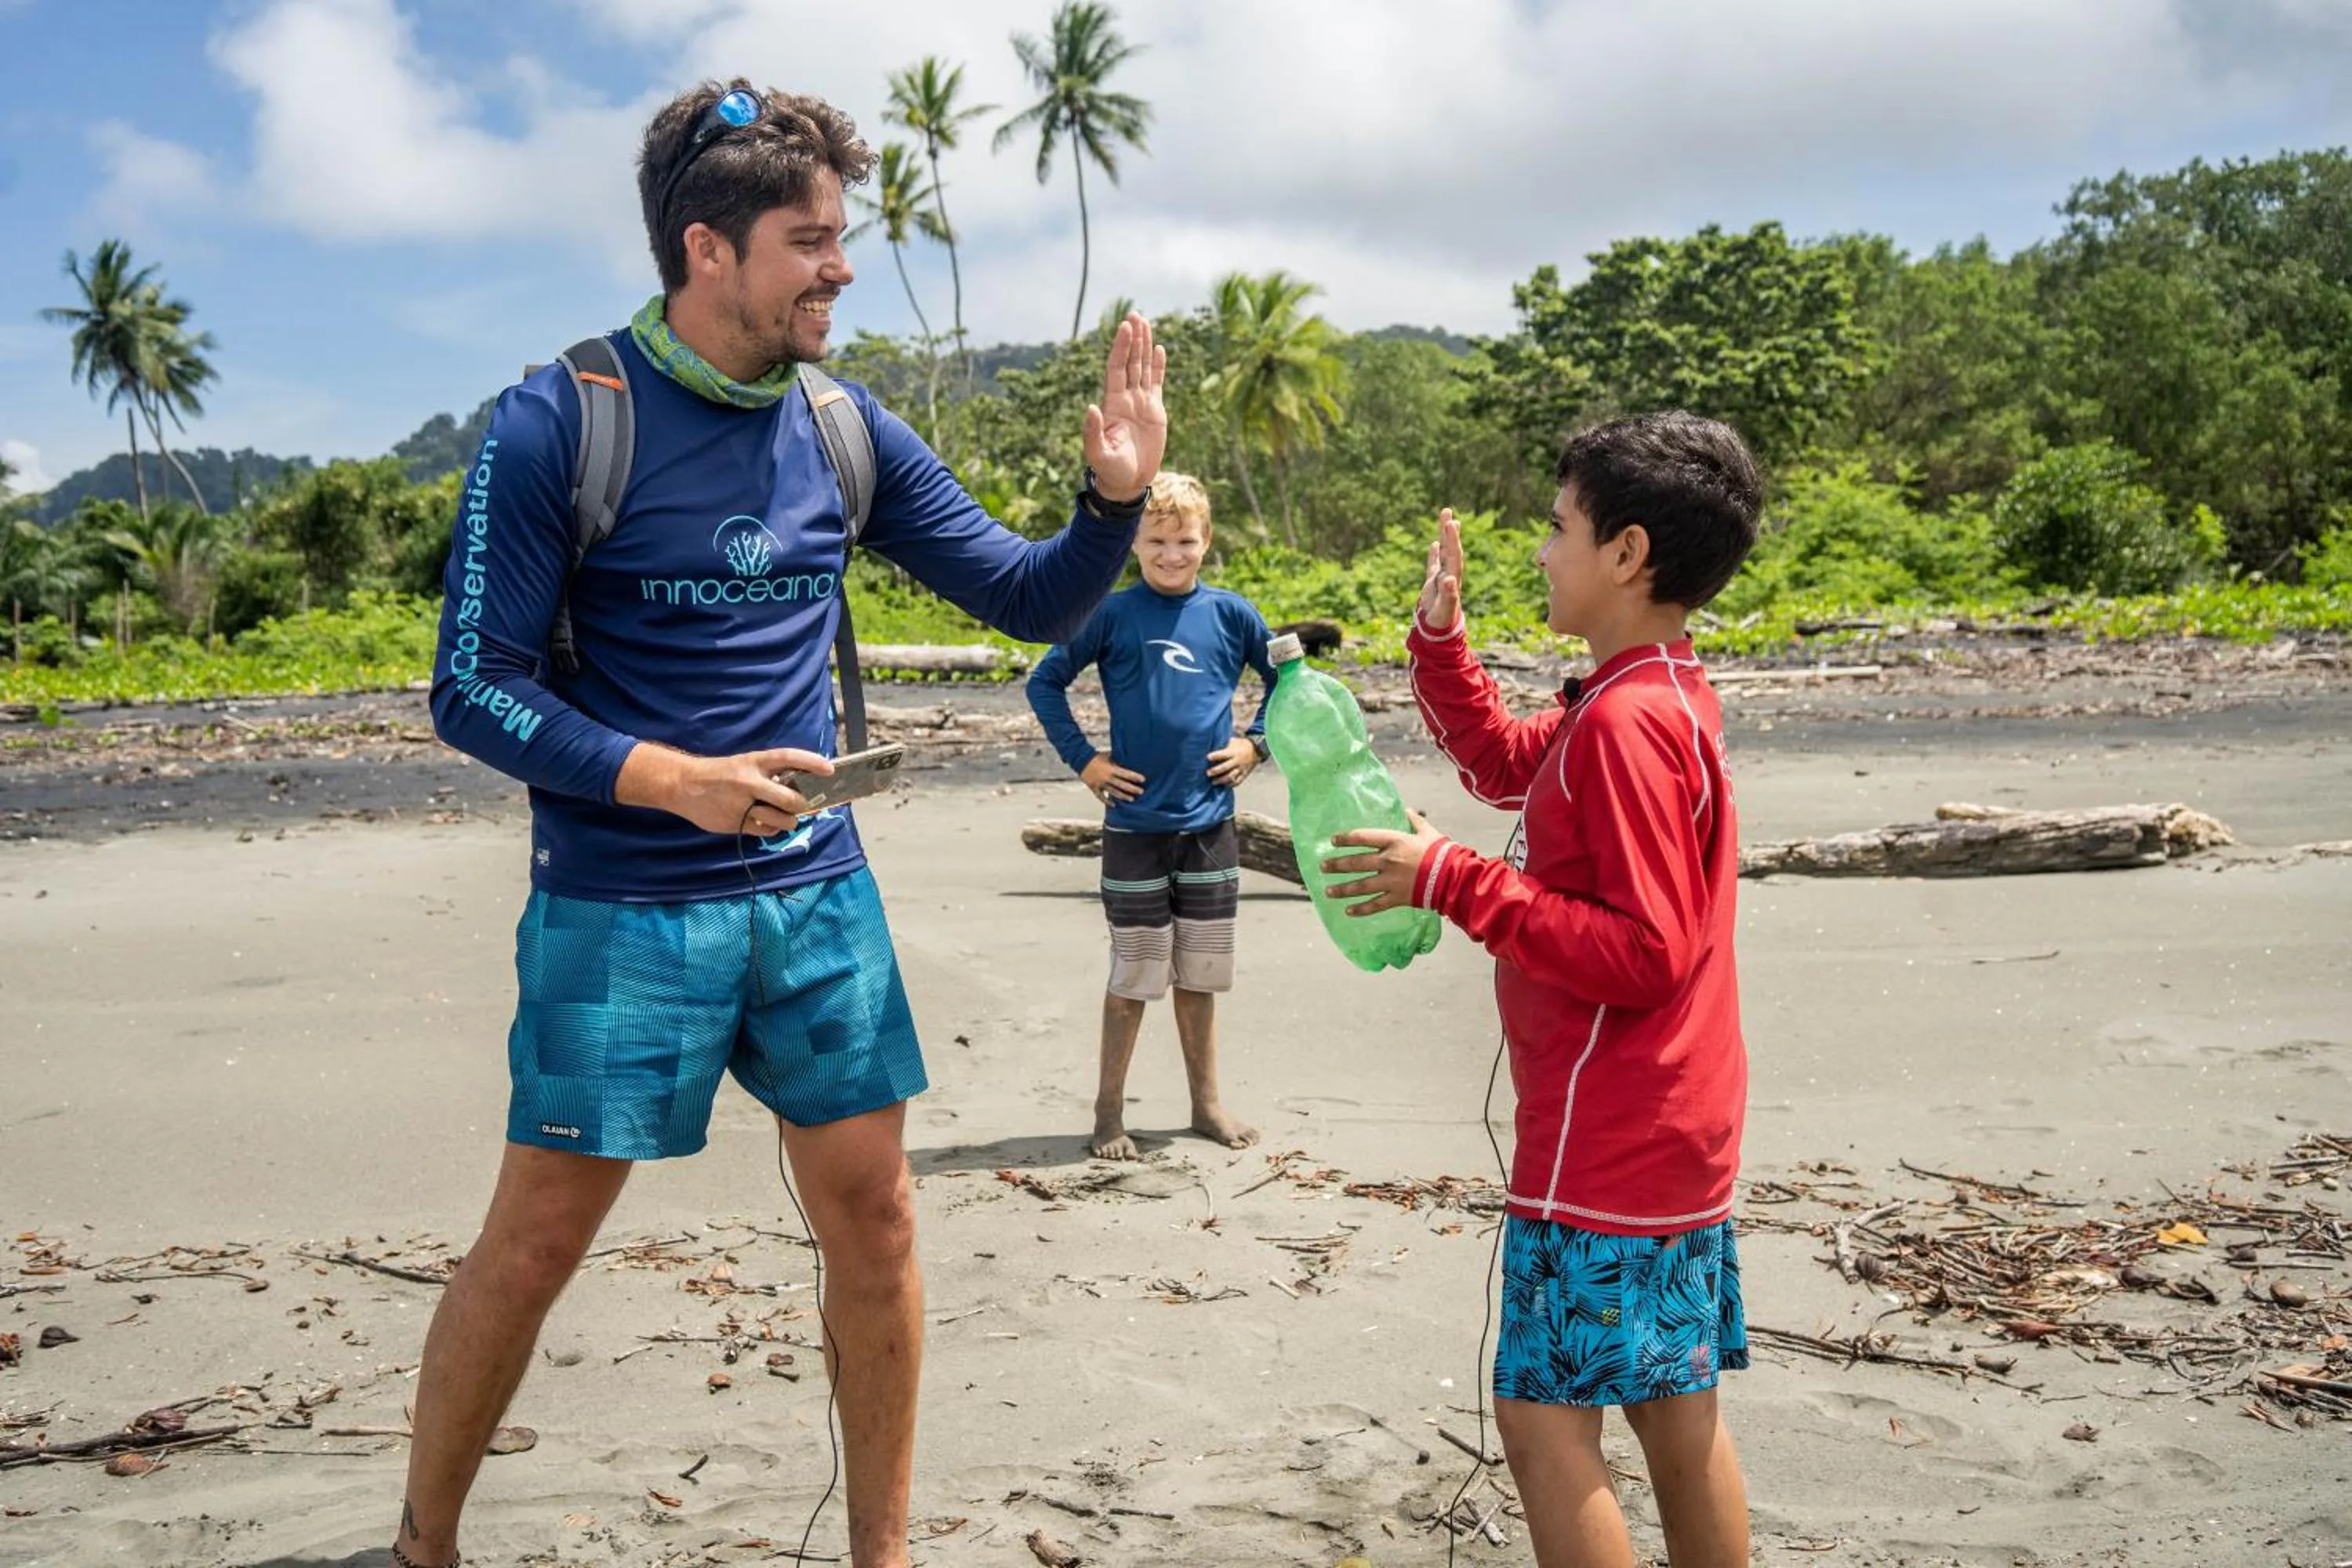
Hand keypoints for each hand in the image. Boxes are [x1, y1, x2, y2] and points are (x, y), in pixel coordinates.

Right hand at [615, 742, 833, 837]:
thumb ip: (768, 774)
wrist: (684, 785)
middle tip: (804, 805)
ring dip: (790, 821)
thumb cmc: (721, 774)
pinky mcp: (736, 823)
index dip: (811, 762)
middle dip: (802, 805)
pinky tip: (767, 823)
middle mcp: (749, 782)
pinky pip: (766, 831)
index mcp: (753, 762)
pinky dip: (772, 829)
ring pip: (781, 819)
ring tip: (787, 817)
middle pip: (790, 799)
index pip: (788, 758)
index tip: (829, 769)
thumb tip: (798, 787)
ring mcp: (742, 805)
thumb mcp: (744, 764)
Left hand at [1081, 312, 1167, 502]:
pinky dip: (1158, 367)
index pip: (1117, 368)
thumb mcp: (1098, 453)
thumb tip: (1090, 408)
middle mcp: (1126, 398)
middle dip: (1132, 339)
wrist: (1127, 482)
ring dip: (1144, 346)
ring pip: (1143, 368)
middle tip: (1135, 315)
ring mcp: (1141, 403)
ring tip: (1145, 322)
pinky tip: (1159, 349)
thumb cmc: (1109, 470)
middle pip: (1130, 362)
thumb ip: (1093, 432)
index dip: (1121, 347)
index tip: (1125, 327)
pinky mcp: (1154, 412)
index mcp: (1112, 404)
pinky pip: (1157, 383)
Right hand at [1081, 753, 1145, 805]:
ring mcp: (1100, 784)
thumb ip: (1117, 759)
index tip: (1143, 779)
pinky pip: (1101, 797)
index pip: (1125, 774)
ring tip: (1131, 799)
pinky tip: (1114, 805)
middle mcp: (1106, 778)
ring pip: (1113, 792)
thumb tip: (1127, 758)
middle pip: (1121, 785)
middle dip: (1132, 789)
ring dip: (1123, 796)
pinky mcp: (1094, 788)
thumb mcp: (1108, 755)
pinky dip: (1107, 801)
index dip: (1134, 777)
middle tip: (1141, 791)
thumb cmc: (1095, 757)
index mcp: (1110, 769)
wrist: (1080, 760)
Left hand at [1206, 737, 1257, 787]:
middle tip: (1208, 773)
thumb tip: (1212, 742)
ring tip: (1213, 782)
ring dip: (1221, 780)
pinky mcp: (1245, 774)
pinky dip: (1231, 784)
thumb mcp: (1234, 741)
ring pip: (1231, 777)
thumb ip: (1224, 744)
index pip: (1223, 754)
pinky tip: (1224, 785)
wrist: (1257, 750)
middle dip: (1216, 771)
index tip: (1207, 757)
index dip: (1215, 756)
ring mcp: (1241, 769)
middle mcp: (1237, 761)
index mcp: (1234, 752)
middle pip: (1225, 767)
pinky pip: (1238, 781)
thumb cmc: (1241, 744)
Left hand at [1321, 810, 1443, 916]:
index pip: (1362, 837)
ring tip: (1328, 891)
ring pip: (1360, 886)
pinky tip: (1348, 911)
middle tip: (1323, 867)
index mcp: (1393, 842)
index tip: (1333, 841)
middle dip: (1337, 865)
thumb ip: (1415, 821)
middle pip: (1355, 863)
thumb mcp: (1428, 832)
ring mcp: (1390, 881)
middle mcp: (1387, 861)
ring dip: (1342, 889)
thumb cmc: (1441, 852)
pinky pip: (1374, 905)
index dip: (1345, 839)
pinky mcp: (1396, 898)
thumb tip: (1408, 810)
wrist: (1452, 877)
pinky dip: (1361, 909)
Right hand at [1418, 508, 1462, 631]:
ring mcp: (1442, 576)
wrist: (1439, 628)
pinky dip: (1436, 553)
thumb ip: (1449, 594)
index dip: (1453, 539)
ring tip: (1446, 517)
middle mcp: (1450, 573)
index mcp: (1453, 577)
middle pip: (1451, 548)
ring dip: (1445, 536)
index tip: (1451, 523)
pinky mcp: (1434, 582)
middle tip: (1447, 511)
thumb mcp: (1445, 607)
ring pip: (1444, 552)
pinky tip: (1435, 542)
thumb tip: (1449, 579)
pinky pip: (1435, 563)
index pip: (1454, 554)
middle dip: (1449, 531)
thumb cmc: (1442, 618)